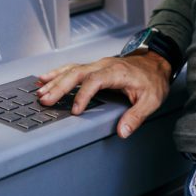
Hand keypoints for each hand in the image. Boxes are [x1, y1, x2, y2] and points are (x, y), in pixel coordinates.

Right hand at [36, 51, 172, 138]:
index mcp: (117, 72)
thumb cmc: (153, 80)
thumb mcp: (152, 100)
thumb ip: (136, 116)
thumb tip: (123, 131)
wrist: (156, 63)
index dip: (83, 95)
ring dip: (55, 80)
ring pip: (72, 69)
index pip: (95, 81)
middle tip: (45, 100)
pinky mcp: (94, 67)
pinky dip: (57, 73)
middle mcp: (104, 65)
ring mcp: (98, 65)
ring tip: (40, 92)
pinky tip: (45, 78)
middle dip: (59, 86)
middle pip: (77, 73)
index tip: (75, 111)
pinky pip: (73, 68)